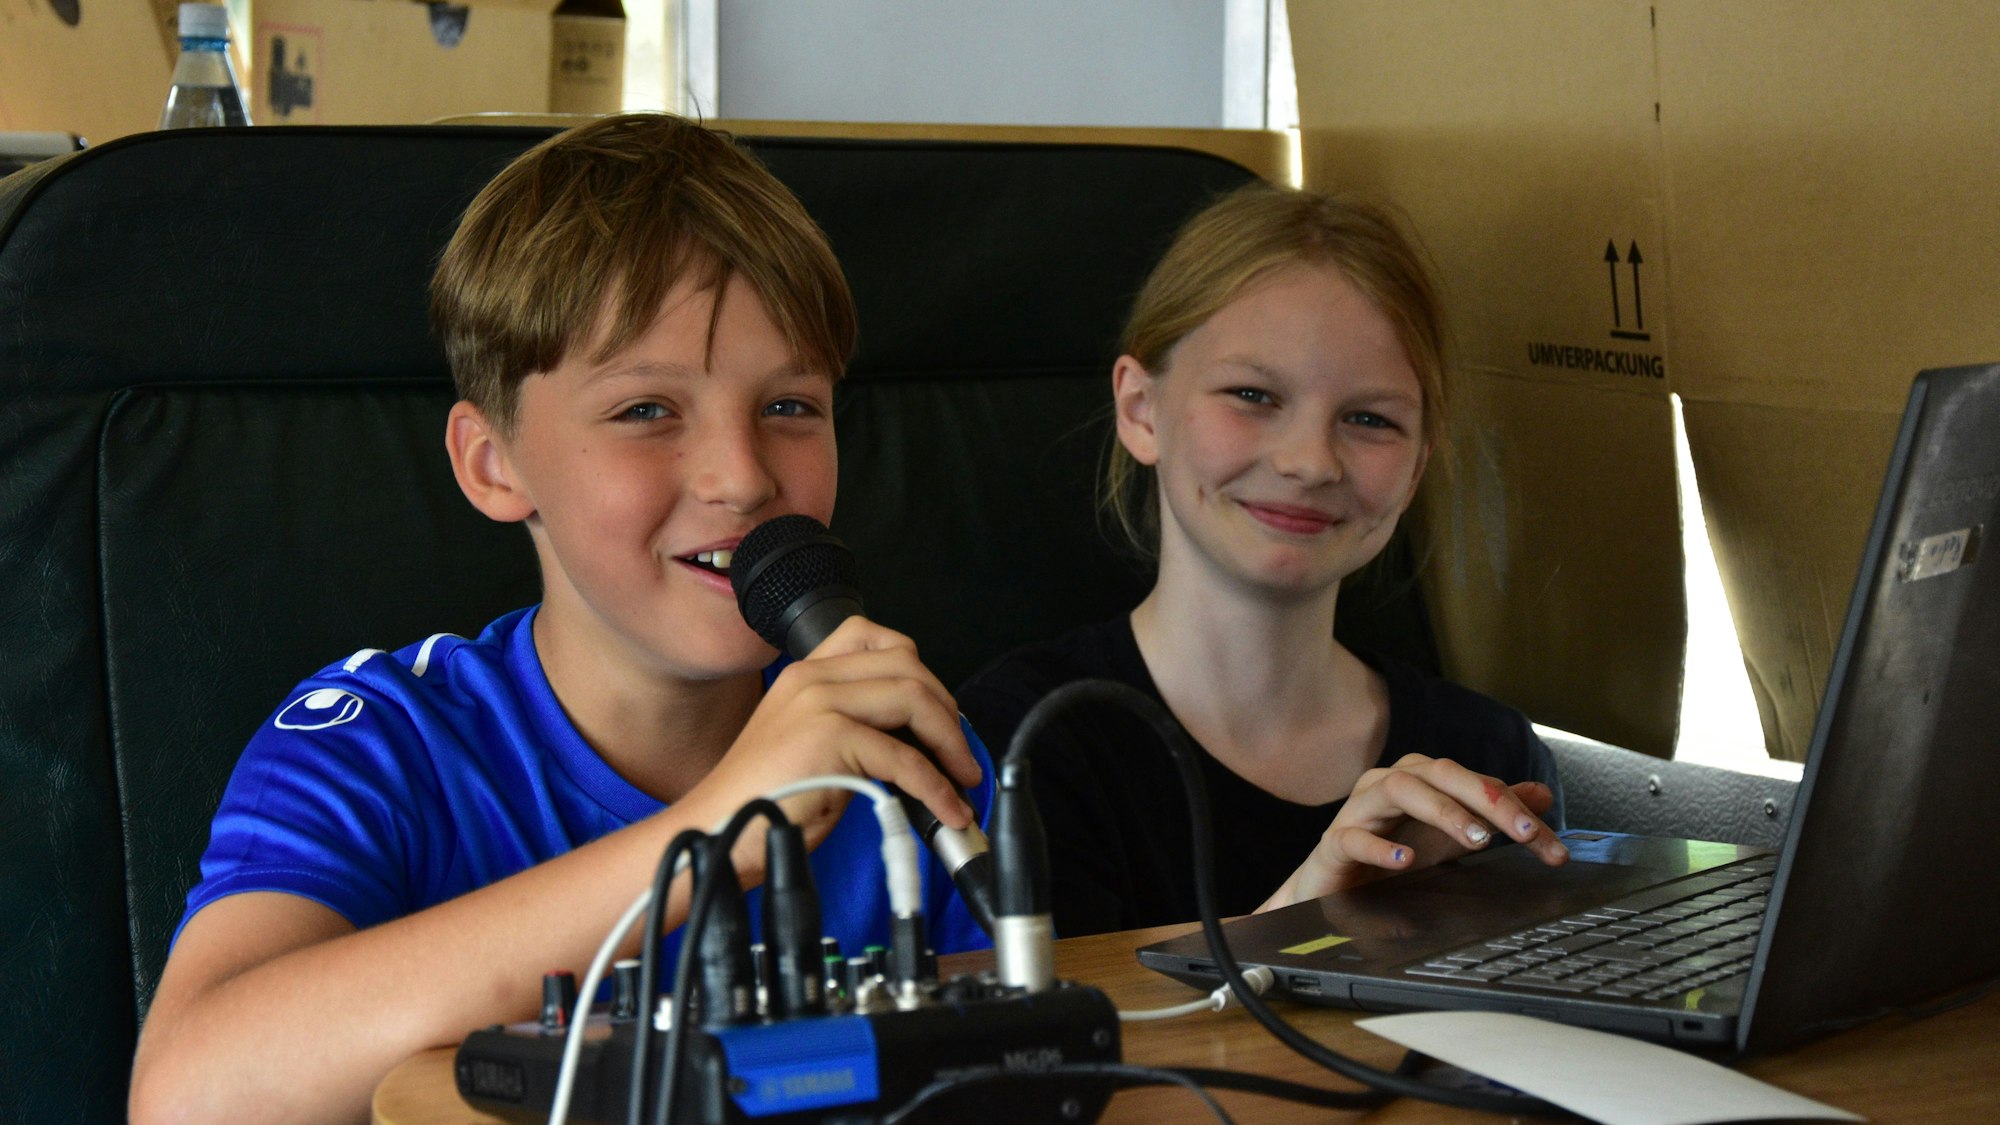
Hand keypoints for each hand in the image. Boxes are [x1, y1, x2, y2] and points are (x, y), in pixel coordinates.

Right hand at [687, 616, 982, 856]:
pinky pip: (904, 757)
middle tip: (959, 755)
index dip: (921, 672)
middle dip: (946, 711)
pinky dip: (936, 787)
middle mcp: (812, 677)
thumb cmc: (765, 801)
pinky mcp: (828, 738)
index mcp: (807, 673)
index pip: (877, 639)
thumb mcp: (815, 747)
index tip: (938, 714)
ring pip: (914, 699)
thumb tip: (921, 742)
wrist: (716, 835)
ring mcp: (818, 702)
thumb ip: (857, 726)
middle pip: (908, 665)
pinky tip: (943, 809)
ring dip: (950, 743)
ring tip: (961, 779)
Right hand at [1260, 754, 1566, 909]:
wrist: (1334, 886)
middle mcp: (1391, 784)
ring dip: (1442, 810)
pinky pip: (1352, 836)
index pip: (1477, 784)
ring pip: (1399, 789)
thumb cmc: (1389, 854)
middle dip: (1488, 799)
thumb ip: (1491, 815)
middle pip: (1442, 773)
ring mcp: (1359, 809)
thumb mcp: (1449, 836)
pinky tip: (1403, 860)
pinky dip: (1378, 847)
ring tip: (1475, 839)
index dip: (1517, 809)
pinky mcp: (1334, 842)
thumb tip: (1541, 795)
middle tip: (1524, 831)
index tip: (1551, 846)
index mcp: (1422, 780)